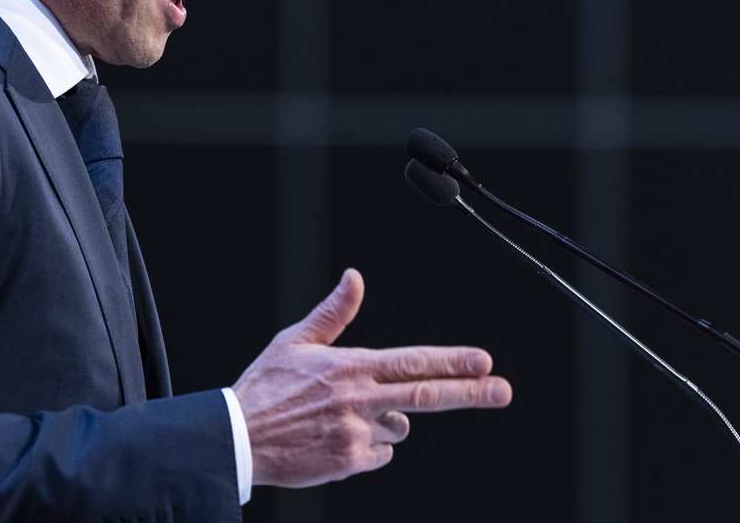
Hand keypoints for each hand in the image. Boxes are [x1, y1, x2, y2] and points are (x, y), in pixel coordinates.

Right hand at [232, 268, 511, 487]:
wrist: (237, 440)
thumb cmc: (265, 388)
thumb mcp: (295, 340)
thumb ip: (334, 312)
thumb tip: (355, 278)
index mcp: (351, 366)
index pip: (413, 361)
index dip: (451, 361)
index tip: (483, 361)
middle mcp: (359, 399)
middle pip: (427, 395)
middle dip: (471, 392)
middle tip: (502, 390)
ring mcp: (356, 432)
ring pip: (398, 427)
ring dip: (386, 420)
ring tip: (342, 415)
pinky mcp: (349, 461)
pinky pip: (379, 453)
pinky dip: (369, 446)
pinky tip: (338, 436)